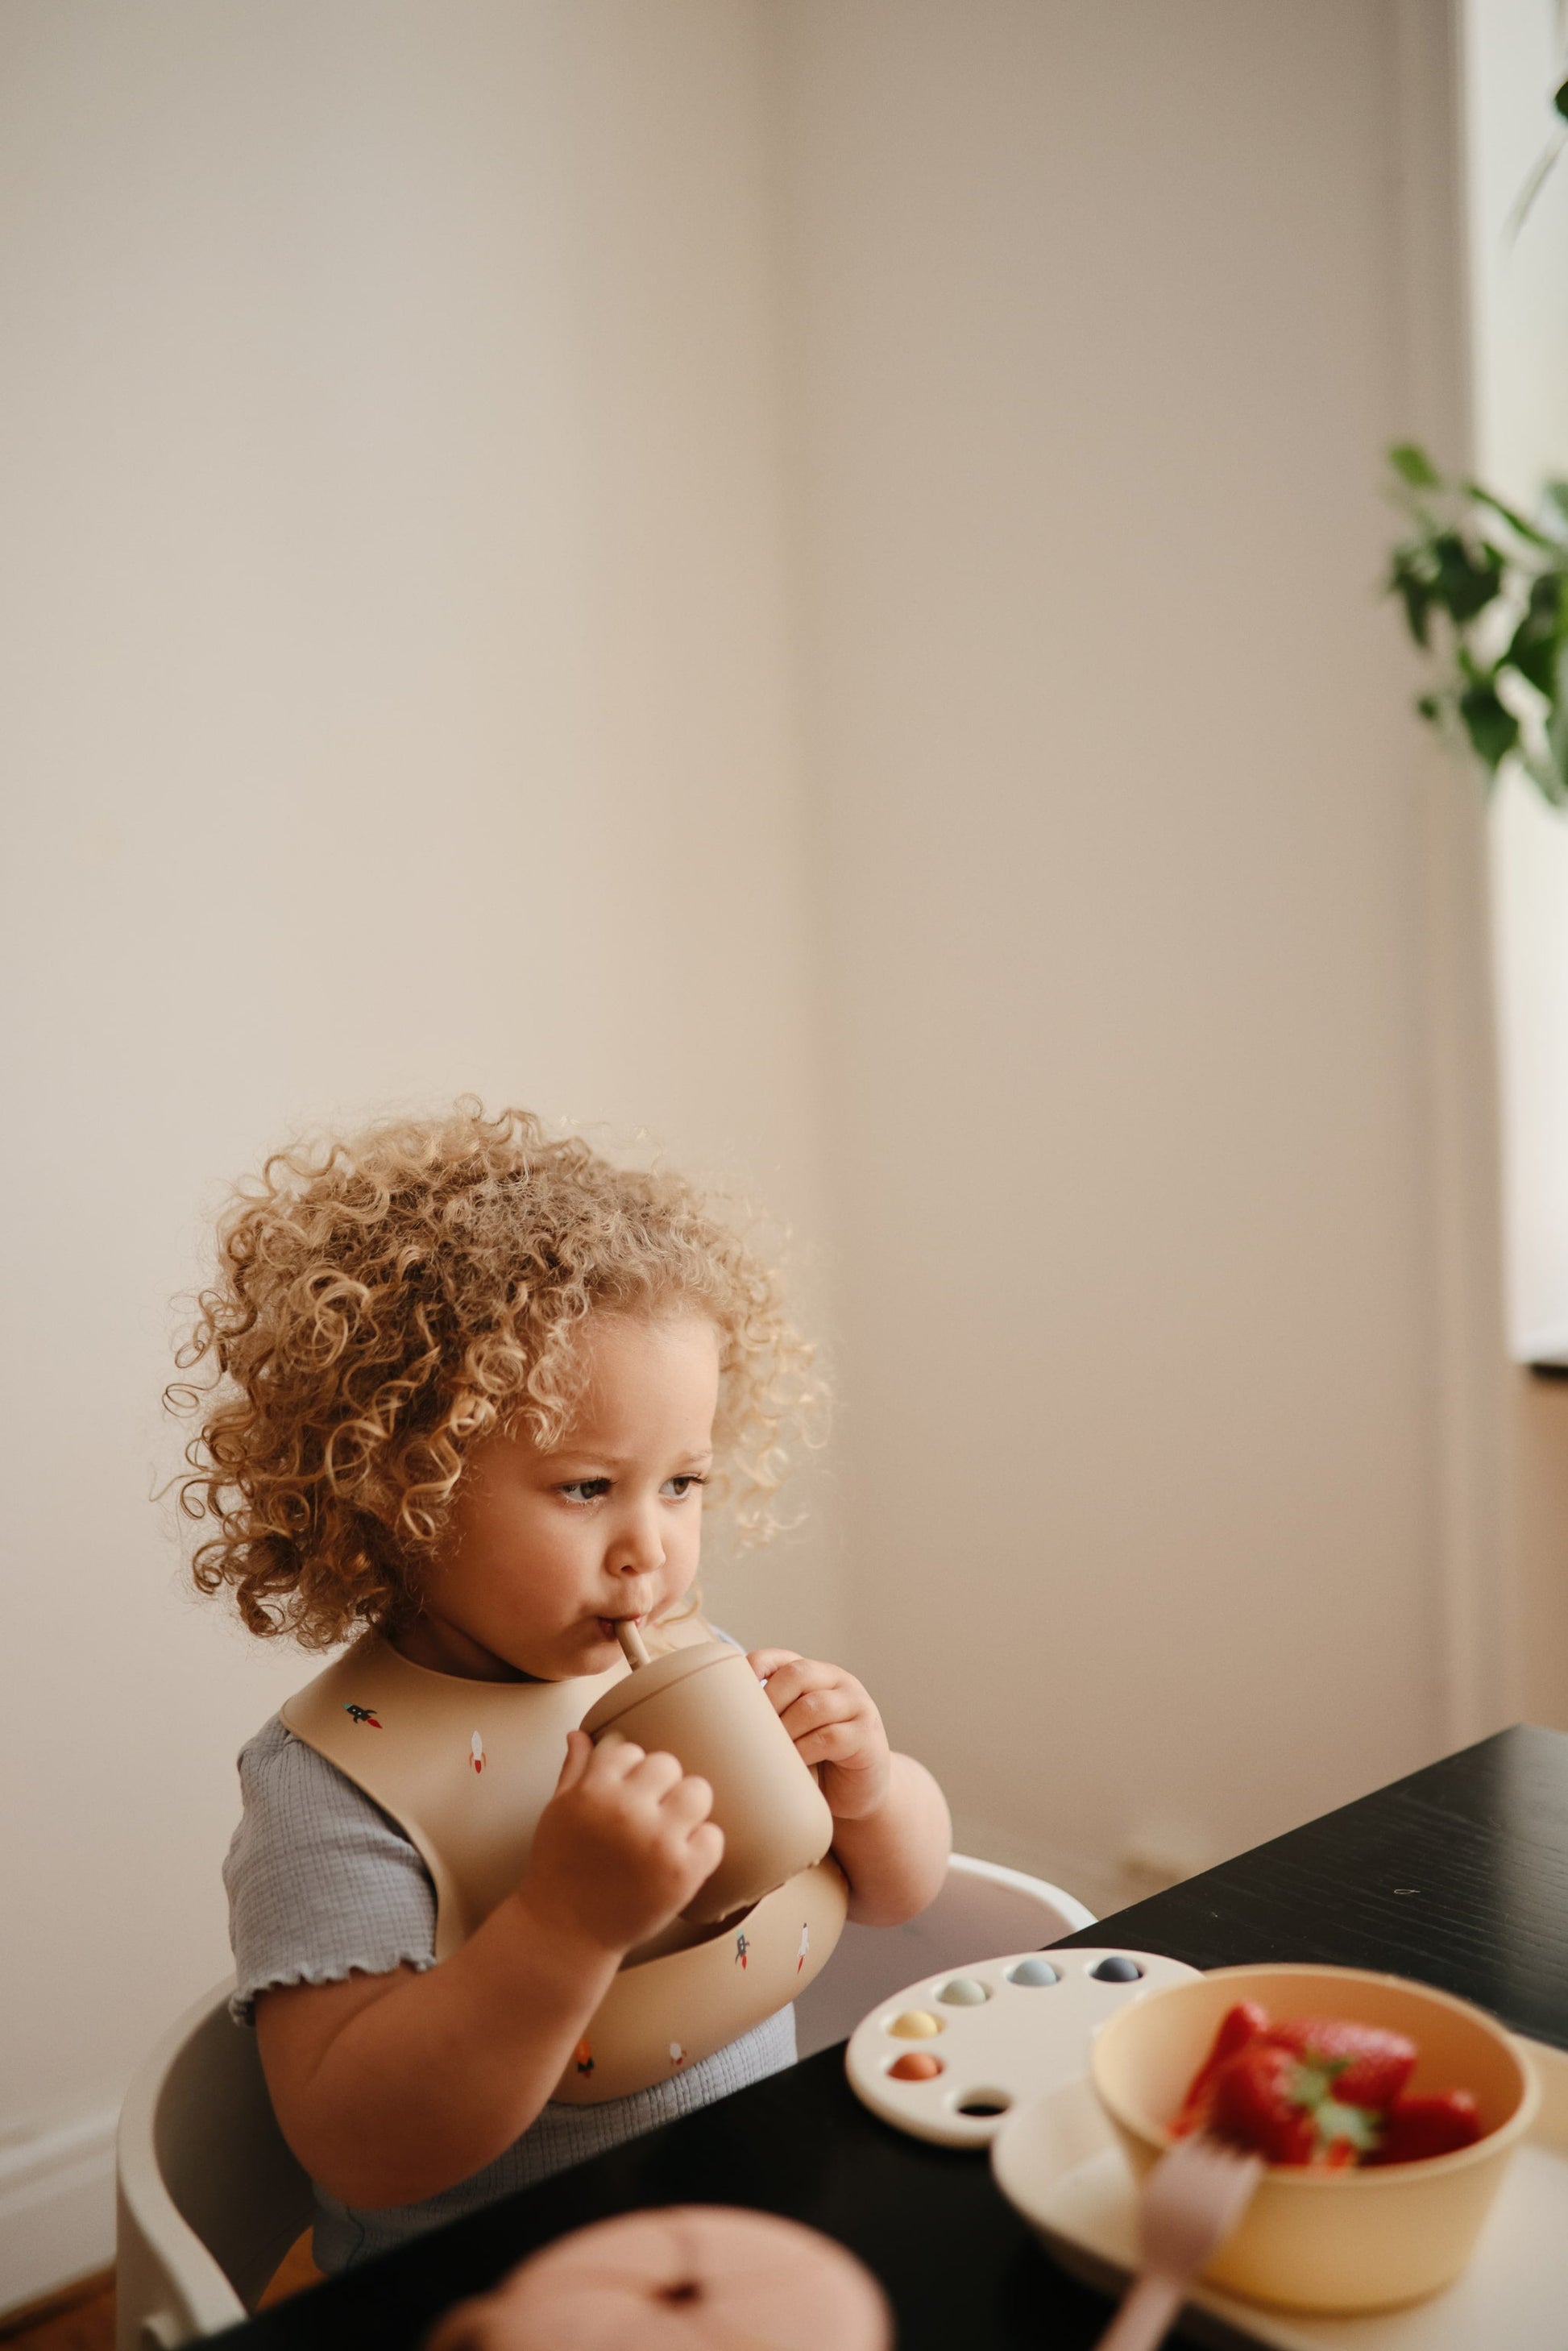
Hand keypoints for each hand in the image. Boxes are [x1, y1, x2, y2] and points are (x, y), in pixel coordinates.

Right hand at [519, 1731, 723, 1955]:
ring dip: (687, 1808)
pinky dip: (702, 1846)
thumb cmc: (559, 1870)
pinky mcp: (682, 1872)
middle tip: (648, 1812)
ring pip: (697, 1791)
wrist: (565, 1932)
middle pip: (668, 1764)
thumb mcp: (558, 1812)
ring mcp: (658, 1841)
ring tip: (670, 1830)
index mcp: (594, 1790)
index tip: (623, 1793)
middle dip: (659, 1785)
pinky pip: (713, 1837)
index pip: (629, 1749)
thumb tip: (580, 1735)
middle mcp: (627, 1810)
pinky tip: (680, 1857)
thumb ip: (574, 1770)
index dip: (628, 1771)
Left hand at [747, 1649, 891, 1821]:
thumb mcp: (792, 1734)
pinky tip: (794, 1763)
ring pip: (814, 1705)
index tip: (732, 1689)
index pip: (781, 1658)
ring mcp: (857, 1705)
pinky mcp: (867, 1735)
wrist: (859, 1792)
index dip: (755, 1667)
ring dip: (786, 1728)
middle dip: (769, 1700)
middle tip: (750, 1730)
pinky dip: (806, 1750)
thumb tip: (715, 1728)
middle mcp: (838, 1682)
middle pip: (798, 1673)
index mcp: (815, 1675)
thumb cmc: (816, 1762)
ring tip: (770, 1751)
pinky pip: (832, 1736)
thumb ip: (769, 1721)